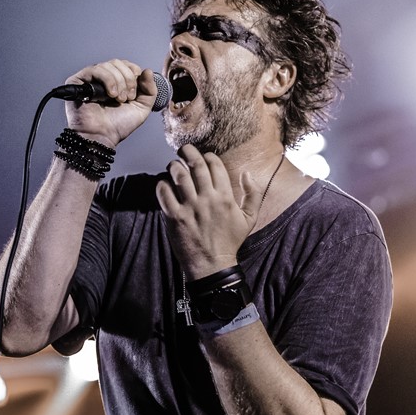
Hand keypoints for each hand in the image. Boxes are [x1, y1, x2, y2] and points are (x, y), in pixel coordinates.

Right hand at [64, 59, 158, 147]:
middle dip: (128, 80)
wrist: (102, 136)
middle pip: (119, 63)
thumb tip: (147, 70)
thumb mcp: (142, 108)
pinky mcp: (78, 81)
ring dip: (118, 82)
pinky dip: (108, 80)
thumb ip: (150, 90)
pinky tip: (110, 94)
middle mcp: (103, 78)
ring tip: (117, 99)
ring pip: (109, 65)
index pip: (127, 65)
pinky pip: (96, 69)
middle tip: (126, 98)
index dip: (134, 74)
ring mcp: (90, 79)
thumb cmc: (118, 125)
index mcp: (117, 82)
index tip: (134, 94)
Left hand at [156, 145, 261, 279]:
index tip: (204, 156)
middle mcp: (207, 199)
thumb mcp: (249, 219)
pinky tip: (164, 184)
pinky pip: (164, 193)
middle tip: (183, 149)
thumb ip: (253, 194)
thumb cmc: (230, 241)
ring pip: (178, 175)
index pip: (215, 165)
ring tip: (174, 165)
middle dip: (188, 152)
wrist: (212, 265)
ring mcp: (189, 208)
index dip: (208, 156)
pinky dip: (162, 184)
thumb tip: (246, 173)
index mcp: (225, 197)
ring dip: (174, 165)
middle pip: (195, 165)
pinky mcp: (174, 217)